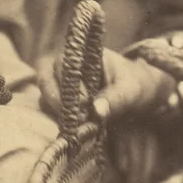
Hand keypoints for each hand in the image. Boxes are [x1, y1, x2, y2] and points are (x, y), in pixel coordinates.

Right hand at [38, 46, 174, 122]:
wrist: (138, 92)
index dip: (67, 81)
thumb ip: (116, 98)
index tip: (84, 101)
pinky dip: (58, 117)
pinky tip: (72, 128)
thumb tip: (97, 110)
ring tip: (74, 125)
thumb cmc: (134, 84)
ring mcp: (63, 82)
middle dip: (56, 97)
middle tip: (76, 116)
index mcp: (86, 54)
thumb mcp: (131, 90)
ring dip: (55, 109)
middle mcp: (70, 66)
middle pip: (46, 76)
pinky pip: (50, 106)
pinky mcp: (63, 99)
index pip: (64, 61)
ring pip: (45, 92)